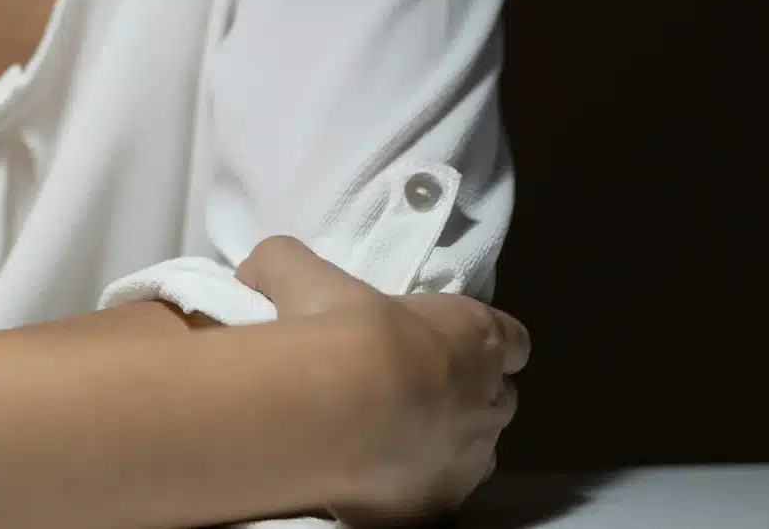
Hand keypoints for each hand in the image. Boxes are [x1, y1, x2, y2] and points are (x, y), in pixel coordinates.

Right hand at [234, 236, 529, 527]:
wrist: (333, 408)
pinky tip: (376, 476)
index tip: (452, 343)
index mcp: (476, 336)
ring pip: (474, 452)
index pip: (512, 340)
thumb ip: (287, 264)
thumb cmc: (339, 329)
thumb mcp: (302, 275)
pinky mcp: (440, 506)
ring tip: (389, 437)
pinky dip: (414, 485)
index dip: (482, 342)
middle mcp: (491, 400)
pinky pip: (436, 496)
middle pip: (498, 399)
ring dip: (444, 443)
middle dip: (466, 396)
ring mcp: (471, 460)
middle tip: (409, 389)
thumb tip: (256, 268)